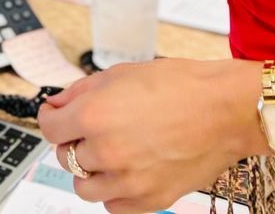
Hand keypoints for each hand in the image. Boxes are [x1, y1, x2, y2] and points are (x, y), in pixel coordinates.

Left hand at [38, 58, 261, 213]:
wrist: (225, 110)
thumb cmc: (179, 86)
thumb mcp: (120, 74)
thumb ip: (80, 92)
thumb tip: (56, 105)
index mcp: (94, 115)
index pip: (48, 128)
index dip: (51, 118)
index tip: (57, 116)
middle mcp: (107, 151)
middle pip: (66, 157)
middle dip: (74, 142)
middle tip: (91, 131)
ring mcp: (129, 180)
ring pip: (84, 188)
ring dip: (90, 171)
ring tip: (110, 154)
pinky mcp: (151, 199)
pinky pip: (113, 206)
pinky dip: (113, 192)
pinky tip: (126, 172)